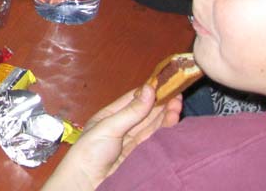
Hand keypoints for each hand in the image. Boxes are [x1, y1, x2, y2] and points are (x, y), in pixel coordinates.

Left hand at [42, 85, 180, 190]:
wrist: (88, 181)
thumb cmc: (91, 150)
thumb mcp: (109, 126)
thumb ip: (131, 111)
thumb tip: (149, 89)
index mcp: (109, 116)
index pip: (131, 100)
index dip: (147, 93)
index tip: (163, 84)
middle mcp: (122, 127)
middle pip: (144, 114)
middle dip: (160, 104)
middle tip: (177, 95)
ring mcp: (132, 142)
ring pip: (152, 126)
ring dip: (165, 116)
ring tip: (177, 106)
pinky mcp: (141, 156)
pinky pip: (154, 140)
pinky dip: (164, 130)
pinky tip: (173, 121)